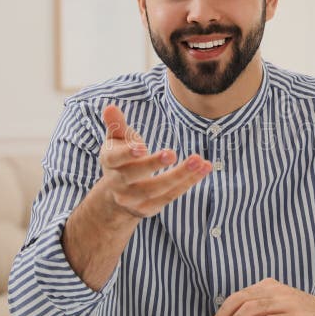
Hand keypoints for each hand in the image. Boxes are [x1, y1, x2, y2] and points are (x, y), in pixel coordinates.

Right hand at [96, 105, 211, 218]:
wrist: (116, 196)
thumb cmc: (120, 159)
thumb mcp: (115, 141)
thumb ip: (116, 125)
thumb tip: (110, 107)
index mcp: (110, 163)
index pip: (115, 159)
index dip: (127, 154)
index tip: (141, 147)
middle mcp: (119, 184)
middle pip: (135, 175)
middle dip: (153, 164)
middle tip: (172, 153)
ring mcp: (134, 199)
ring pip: (158, 188)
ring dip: (180, 175)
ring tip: (199, 160)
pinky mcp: (150, 207)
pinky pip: (172, 195)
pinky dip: (189, 181)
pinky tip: (205, 167)